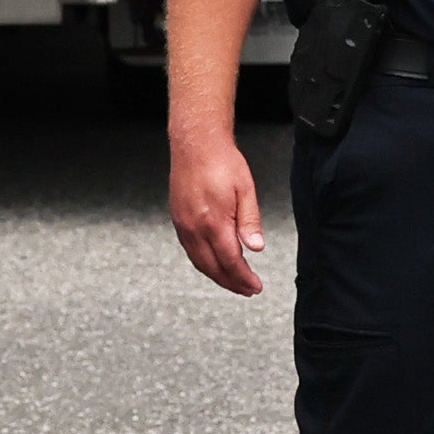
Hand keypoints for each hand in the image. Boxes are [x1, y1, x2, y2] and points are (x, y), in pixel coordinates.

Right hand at [169, 124, 267, 294]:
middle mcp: (194, 227)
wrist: (195, 143)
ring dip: (217, 276)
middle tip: (247, 290)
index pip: (231, 261)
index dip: (243, 278)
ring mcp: (183, 225)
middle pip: (213, 268)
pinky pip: (190, 250)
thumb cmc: (221, 161)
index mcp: (213, 222)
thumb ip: (250, 222)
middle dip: (231, 283)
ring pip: (199, 262)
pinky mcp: (178, 220)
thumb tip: (256, 247)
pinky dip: (204, 263)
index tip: (255, 286)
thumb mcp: (246, 190)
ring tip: (233, 281)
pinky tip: (214, 263)